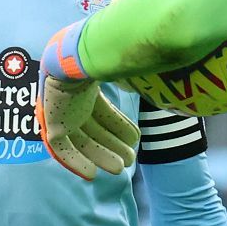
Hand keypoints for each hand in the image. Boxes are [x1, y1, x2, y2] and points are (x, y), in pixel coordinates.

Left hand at [38, 22, 137, 181]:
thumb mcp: (124, 62)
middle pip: (94, 128)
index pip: (104, 111)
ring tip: (119, 170)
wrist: (74, 55)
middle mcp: (74, 99)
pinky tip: (91, 174)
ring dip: (100, 155)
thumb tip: (176, 51)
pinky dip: (75, 162)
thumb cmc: (101, 54)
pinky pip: (61, 147)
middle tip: (130, 161)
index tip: (135, 141)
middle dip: (112, 145)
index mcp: (87, 85)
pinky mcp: (50, 120)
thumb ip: (142, 64)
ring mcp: (61, 110)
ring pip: (82, 139)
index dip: (119, 127)